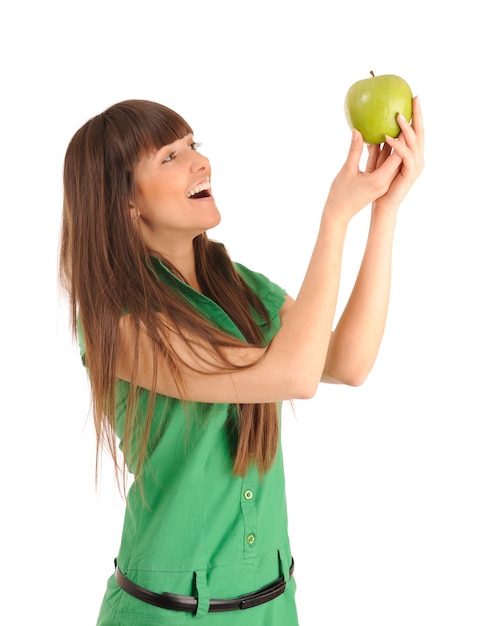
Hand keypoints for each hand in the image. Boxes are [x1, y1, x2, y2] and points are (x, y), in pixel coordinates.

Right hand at [325, 125, 403, 222]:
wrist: (338, 214)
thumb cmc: (340, 194)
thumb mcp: (347, 171)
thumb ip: (355, 150)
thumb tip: (358, 131)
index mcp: (379, 180)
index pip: (396, 157)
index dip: (401, 140)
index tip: (404, 123)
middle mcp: (384, 182)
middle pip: (398, 158)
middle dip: (402, 141)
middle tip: (405, 121)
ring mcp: (382, 183)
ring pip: (390, 161)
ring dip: (393, 146)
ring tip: (396, 126)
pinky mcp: (377, 183)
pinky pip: (383, 165)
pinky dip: (383, 154)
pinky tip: (379, 139)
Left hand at [371, 96, 424, 210]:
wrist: (380, 206)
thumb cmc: (376, 188)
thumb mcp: (373, 162)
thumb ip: (375, 148)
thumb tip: (368, 131)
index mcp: (409, 154)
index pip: (414, 131)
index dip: (415, 115)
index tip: (411, 97)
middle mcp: (416, 158)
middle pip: (419, 132)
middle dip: (417, 115)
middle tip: (415, 97)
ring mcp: (415, 166)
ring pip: (414, 142)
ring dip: (406, 128)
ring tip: (397, 115)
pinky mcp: (410, 174)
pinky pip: (405, 156)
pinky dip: (397, 145)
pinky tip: (387, 137)